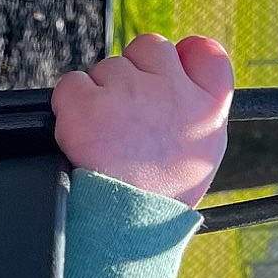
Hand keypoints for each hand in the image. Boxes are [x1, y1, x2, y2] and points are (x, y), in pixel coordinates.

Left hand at [50, 33, 234, 208]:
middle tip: (128, 119)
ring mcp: (128, 90)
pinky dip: (70, 105)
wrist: (124, 228)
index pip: (205, 52)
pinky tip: (82, 134)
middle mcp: (171, 90)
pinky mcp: (87, 102)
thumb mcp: (199, 160)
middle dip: (134, 74)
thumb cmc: (156, 200)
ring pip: (107, 68)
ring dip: (101, 95)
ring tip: (106, 138)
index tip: (171, 69)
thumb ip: (192, 115)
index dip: (182, 57)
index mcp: (207, 108)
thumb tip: (180, 83)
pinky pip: (72, 84)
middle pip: (149, 49)